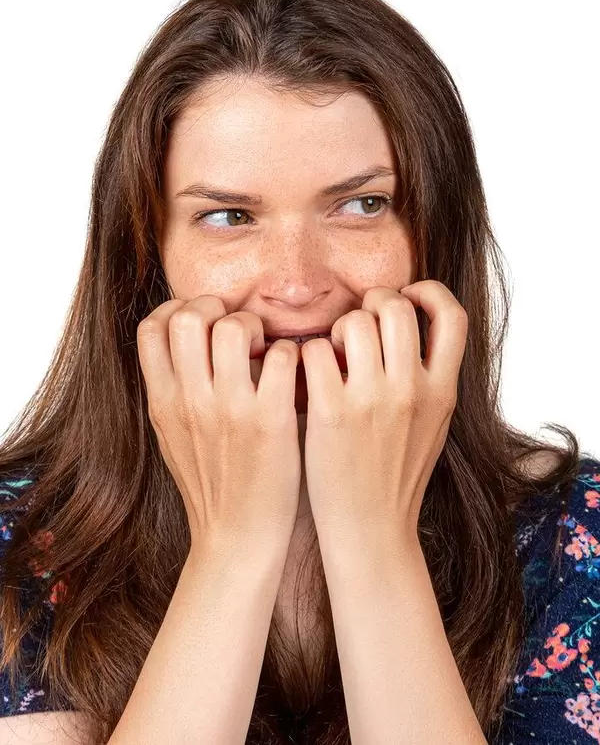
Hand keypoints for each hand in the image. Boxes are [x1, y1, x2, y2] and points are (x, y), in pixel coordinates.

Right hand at [136, 295, 302, 557]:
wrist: (237, 541)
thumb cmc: (211, 486)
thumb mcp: (172, 437)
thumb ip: (172, 390)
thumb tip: (177, 347)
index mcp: (164, 402)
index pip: (151, 328)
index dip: (176, 309)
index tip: (202, 319)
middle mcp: (192, 401)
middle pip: (188, 317)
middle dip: (216, 307)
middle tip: (238, 328)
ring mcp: (231, 410)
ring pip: (233, 328)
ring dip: (255, 327)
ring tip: (266, 348)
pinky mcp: (272, 422)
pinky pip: (282, 358)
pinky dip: (291, 354)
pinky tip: (293, 372)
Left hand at [300, 281, 467, 546]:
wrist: (371, 532)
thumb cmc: (396, 475)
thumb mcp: (433, 424)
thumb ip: (429, 379)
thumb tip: (414, 329)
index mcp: (443, 391)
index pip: (453, 316)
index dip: (429, 293)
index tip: (407, 296)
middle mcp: (412, 390)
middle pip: (398, 306)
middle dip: (374, 301)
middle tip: (361, 320)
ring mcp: (372, 400)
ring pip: (355, 321)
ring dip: (340, 327)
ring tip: (334, 353)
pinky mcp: (331, 413)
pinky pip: (316, 351)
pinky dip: (308, 354)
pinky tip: (309, 374)